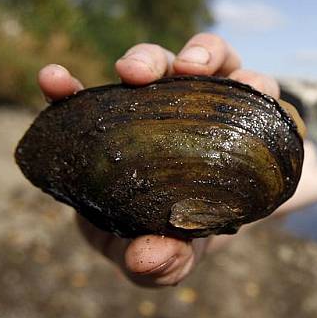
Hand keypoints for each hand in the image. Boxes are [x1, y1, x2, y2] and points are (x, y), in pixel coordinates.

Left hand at [38, 33, 279, 286]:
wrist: (242, 224)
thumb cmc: (185, 235)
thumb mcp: (166, 259)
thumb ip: (153, 264)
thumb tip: (147, 258)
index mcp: (131, 137)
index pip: (91, 102)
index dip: (68, 88)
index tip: (54, 80)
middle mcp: (170, 106)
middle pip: (153, 63)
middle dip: (144, 59)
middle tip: (134, 74)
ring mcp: (215, 99)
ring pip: (209, 54)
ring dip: (200, 53)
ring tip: (194, 70)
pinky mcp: (258, 106)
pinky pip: (263, 85)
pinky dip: (259, 85)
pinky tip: (261, 99)